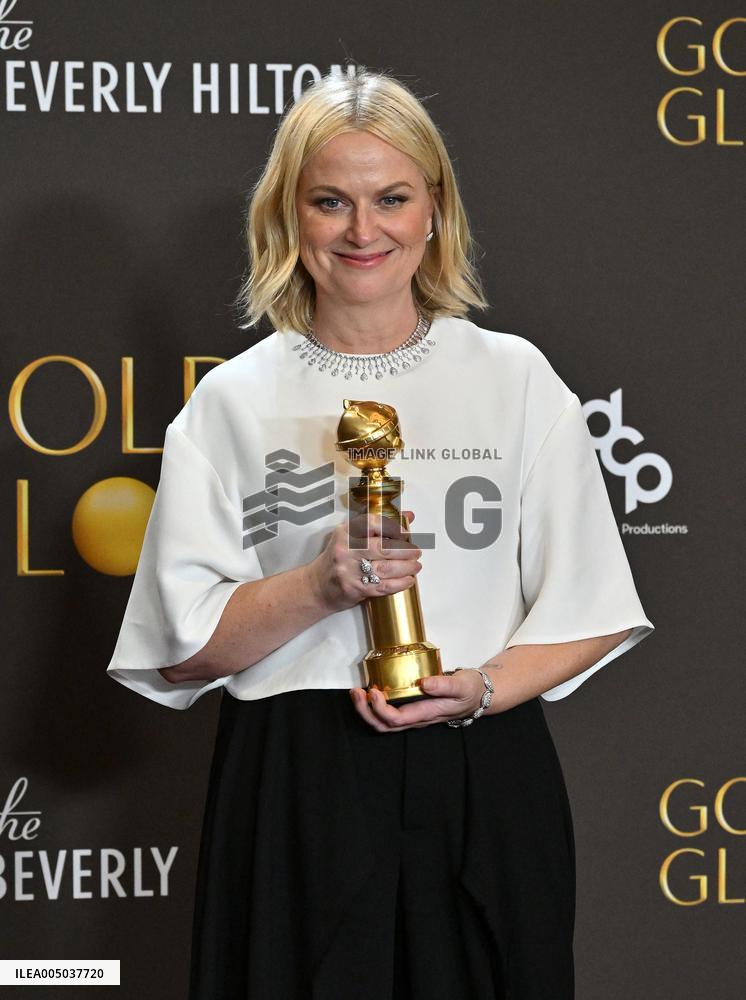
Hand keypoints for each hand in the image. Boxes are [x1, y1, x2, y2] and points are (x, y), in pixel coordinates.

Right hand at [308, 509, 421, 613]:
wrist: (317, 586)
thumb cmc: (337, 560)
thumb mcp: (351, 538)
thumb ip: (378, 526)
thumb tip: (408, 516)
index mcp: (345, 533)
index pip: (372, 523)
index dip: (393, 527)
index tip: (406, 532)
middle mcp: (346, 550)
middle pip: (383, 547)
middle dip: (405, 550)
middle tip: (416, 552)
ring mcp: (350, 570)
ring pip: (385, 568)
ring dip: (406, 567)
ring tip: (416, 566)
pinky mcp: (355, 588)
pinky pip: (383, 586)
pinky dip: (400, 583)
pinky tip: (408, 580)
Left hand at [350, 669, 485, 731]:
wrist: (478, 695)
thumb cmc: (469, 690)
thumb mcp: (461, 684)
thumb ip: (444, 685)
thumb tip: (425, 683)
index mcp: (427, 713)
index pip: (397, 718)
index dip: (380, 708)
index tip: (373, 691)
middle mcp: (417, 718)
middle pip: (384, 726)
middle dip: (365, 712)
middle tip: (356, 692)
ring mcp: (413, 716)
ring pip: (384, 723)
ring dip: (366, 711)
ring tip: (357, 693)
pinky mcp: (412, 710)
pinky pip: (388, 715)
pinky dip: (374, 707)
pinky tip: (370, 692)